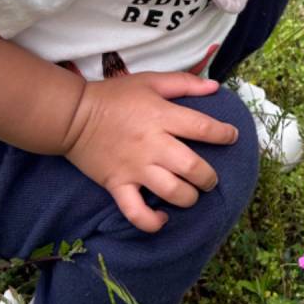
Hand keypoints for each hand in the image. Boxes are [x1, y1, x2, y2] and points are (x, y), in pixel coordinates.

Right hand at [61, 72, 237, 232]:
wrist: (72, 115)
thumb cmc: (114, 96)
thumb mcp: (150, 81)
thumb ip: (184, 83)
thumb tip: (214, 87)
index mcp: (162, 117)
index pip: (203, 128)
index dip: (224, 135)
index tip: (231, 137)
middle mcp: (152, 144)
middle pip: (192, 167)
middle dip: (209, 177)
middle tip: (210, 178)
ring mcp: (135, 168)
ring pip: (172, 192)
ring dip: (188, 197)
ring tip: (190, 194)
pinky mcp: (117, 185)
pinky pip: (135, 212)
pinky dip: (151, 221)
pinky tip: (162, 220)